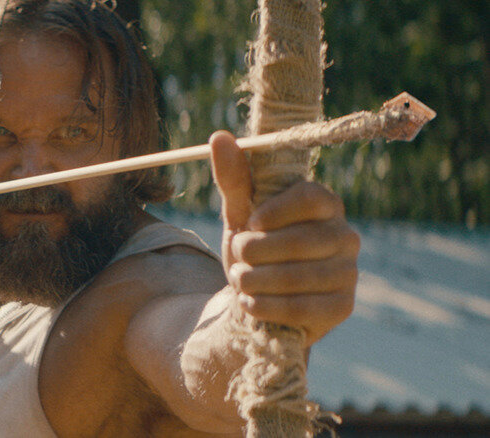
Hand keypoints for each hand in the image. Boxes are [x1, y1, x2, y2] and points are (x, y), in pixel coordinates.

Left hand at [210, 131, 357, 345]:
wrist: (259, 296)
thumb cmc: (253, 246)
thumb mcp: (239, 212)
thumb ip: (233, 178)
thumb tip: (219, 137)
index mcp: (325, 204)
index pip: (311, 197)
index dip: (275, 211)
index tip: (249, 223)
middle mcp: (345, 235)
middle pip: (301, 241)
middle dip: (255, 252)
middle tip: (237, 257)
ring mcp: (348, 272)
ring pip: (297, 277)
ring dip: (255, 281)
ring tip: (240, 279)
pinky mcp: (343, 307)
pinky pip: (302, 308)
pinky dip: (265, 306)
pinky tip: (250, 302)